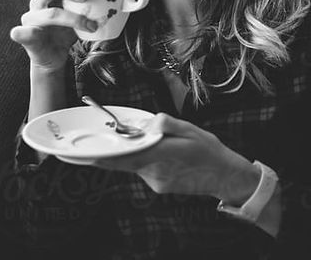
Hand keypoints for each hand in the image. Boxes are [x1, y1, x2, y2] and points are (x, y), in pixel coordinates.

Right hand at [9, 0, 97, 71]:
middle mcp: (37, 3)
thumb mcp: (82, 14)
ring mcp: (31, 20)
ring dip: (72, 19)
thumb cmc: (68, 30)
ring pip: (48, 14)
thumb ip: (98, 3)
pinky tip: (27, 32)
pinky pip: (21, 33)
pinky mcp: (27, 37)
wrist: (54, 56)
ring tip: (90, 25)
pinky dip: (24, 32)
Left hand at [93, 113, 259, 203]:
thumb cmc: (208, 150)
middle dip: (114, 150)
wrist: (224, 176)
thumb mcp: (189, 128)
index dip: (104, 156)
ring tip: (154, 140)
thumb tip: (147, 123)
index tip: (86, 153)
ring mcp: (156, 182)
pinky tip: (163, 153)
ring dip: (135, 152)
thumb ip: (165, 124)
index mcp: (161, 155)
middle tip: (101, 140)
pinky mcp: (159, 187)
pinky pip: (144, 169)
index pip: (125, 157)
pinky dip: (145, 159)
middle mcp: (154, 172)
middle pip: (126, 160)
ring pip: (135, 164)